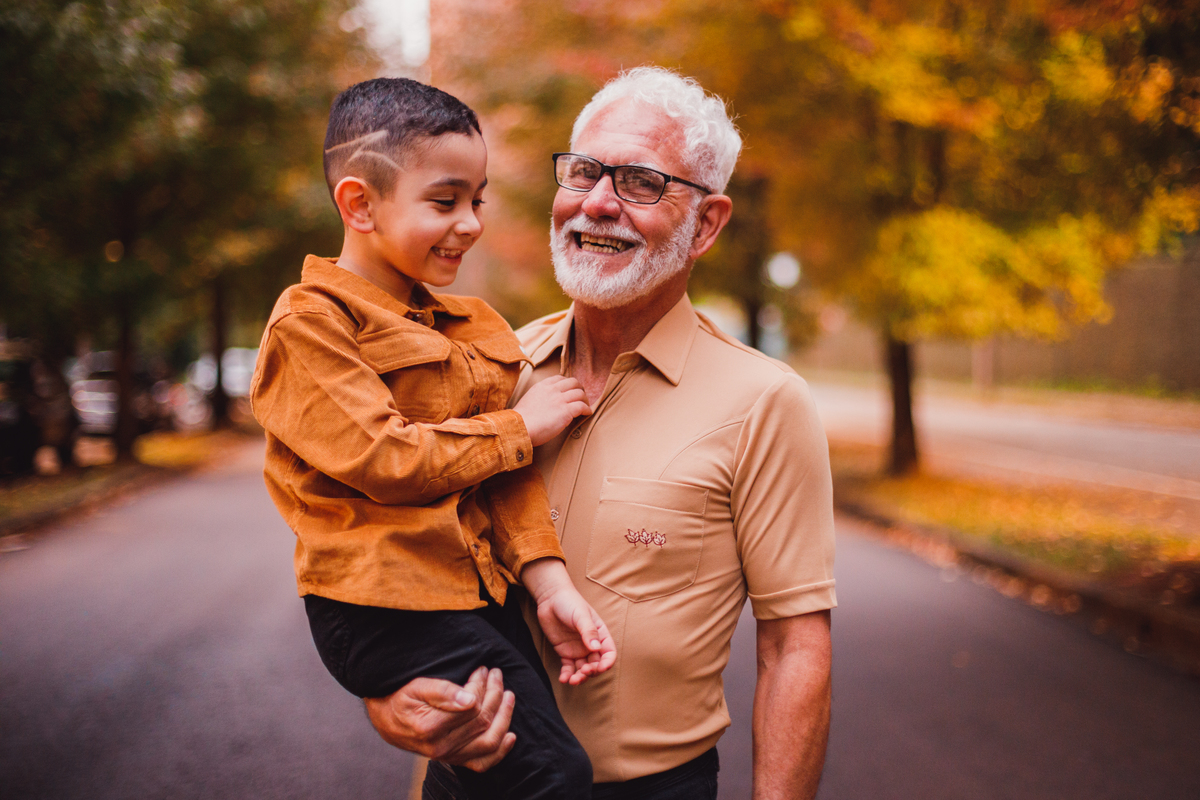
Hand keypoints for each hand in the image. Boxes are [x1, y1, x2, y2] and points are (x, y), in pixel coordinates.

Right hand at [364, 666, 515, 771]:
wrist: (386, 718)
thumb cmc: (401, 698)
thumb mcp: (416, 686)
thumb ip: (443, 691)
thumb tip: (471, 699)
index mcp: (430, 728)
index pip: (472, 707)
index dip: (482, 686)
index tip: (482, 669)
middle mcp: (441, 747)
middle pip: (483, 721)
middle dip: (495, 694)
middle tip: (496, 674)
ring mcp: (449, 756)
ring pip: (489, 741)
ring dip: (504, 716)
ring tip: (508, 695)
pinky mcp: (454, 760)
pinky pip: (482, 763)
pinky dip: (500, 751)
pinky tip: (511, 735)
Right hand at [513, 376, 589, 446]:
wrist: (518, 427)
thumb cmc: (520, 420)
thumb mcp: (528, 401)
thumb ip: (539, 399)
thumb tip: (546, 405)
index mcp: (542, 386)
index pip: (560, 378)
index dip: (568, 384)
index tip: (570, 390)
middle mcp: (552, 390)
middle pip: (573, 382)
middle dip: (579, 389)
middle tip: (581, 397)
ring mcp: (560, 399)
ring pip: (580, 393)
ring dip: (585, 400)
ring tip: (585, 407)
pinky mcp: (566, 411)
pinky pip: (582, 406)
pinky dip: (587, 409)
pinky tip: (587, 414)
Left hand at [522, 558, 616, 684]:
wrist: (550, 598)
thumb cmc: (569, 602)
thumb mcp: (581, 615)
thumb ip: (588, 631)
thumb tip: (596, 648)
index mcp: (600, 634)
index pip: (609, 652)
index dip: (607, 662)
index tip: (600, 668)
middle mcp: (591, 644)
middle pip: (596, 664)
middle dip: (592, 671)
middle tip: (583, 671)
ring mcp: (578, 649)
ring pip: (583, 669)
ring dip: (580, 677)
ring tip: (572, 680)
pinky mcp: (565, 652)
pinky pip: (568, 668)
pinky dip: (567, 675)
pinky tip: (564, 679)